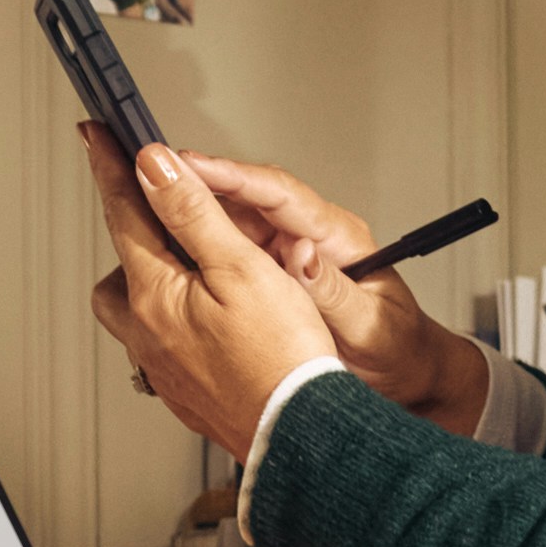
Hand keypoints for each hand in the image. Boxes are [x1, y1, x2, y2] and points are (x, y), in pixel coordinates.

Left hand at [85, 137, 352, 461]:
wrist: (299, 435)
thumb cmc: (281, 359)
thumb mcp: (241, 267)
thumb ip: (192, 212)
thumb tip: (155, 165)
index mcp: (154, 295)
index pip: (124, 212)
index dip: (112, 166)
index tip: (95, 135)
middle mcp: (145, 334)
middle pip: (119, 271)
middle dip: (135, 240)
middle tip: (166, 220)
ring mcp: (161, 368)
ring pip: (135, 315)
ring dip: (154, 288)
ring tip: (197, 278)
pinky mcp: (181, 394)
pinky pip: (160, 348)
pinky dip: (176, 327)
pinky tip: (212, 329)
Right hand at [139, 146, 503, 432]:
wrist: (405, 380)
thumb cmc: (398, 349)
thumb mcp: (371, 325)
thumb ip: (334, 291)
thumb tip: (304, 255)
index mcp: (338, 238)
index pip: (278, 192)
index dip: (231, 176)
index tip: (189, 166)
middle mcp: (309, 240)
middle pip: (242, 200)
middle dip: (194, 184)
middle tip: (145, 171)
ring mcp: (286, 259)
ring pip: (227, 226)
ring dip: (188, 215)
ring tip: (140, 204)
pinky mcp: (272, 281)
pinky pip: (226, 257)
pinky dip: (194, 253)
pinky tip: (162, 255)